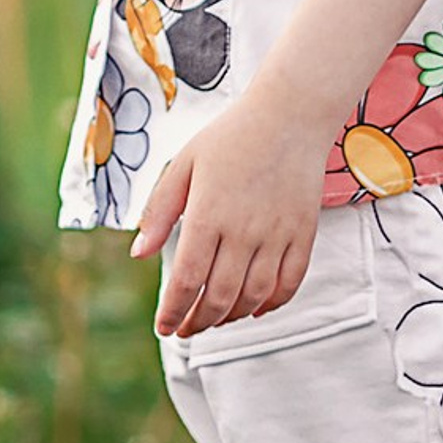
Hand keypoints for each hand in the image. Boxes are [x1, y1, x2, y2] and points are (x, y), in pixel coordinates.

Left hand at [129, 79, 333, 338]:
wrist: (291, 112)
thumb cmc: (231, 136)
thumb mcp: (185, 163)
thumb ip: (160, 210)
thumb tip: (138, 255)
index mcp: (209, 213)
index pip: (187, 281)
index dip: (173, 312)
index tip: (165, 326)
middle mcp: (244, 230)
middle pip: (219, 298)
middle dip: (198, 322)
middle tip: (186, 329)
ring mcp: (277, 233)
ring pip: (253, 297)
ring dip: (231, 317)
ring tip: (216, 318)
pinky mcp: (303, 232)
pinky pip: (289, 283)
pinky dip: (271, 304)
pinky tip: (255, 307)